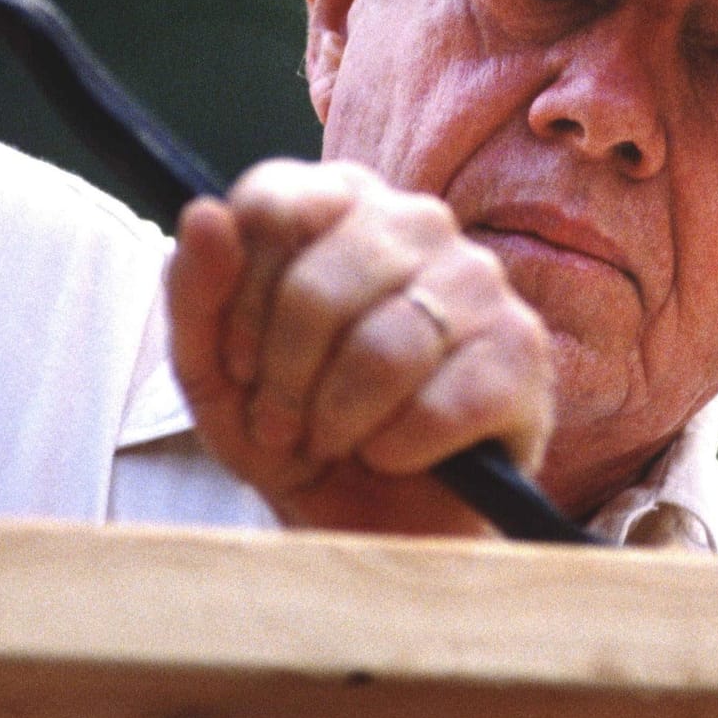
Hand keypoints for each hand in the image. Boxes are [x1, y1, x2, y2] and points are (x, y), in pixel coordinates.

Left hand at [167, 159, 556, 533]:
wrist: (375, 517)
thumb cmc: (293, 428)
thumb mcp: (215, 373)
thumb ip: (196, 291)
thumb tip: (202, 215)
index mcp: (338, 200)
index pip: (269, 209)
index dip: (237, 307)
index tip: (242, 365)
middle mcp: (415, 220)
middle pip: (317, 291)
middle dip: (284, 383)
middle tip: (285, 427)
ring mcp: (478, 278)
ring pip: (383, 351)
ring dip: (337, 424)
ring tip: (336, 442)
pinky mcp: (521, 350)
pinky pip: (440, 405)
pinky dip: (397, 451)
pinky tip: (395, 454)